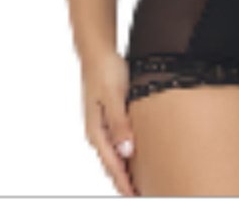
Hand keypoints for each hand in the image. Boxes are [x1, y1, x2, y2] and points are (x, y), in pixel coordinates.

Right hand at [81, 51, 137, 195]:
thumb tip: (126, 151)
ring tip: (139, 183)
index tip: (135, 195)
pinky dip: (125, 154)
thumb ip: (120, 123)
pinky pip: (117, 142)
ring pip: (115, 155)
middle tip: (142, 193)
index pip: (112, 164)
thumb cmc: (106, 71)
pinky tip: (134, 156)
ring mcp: (102, 125)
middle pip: (112, 164)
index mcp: (96, 131)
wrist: (98, 52)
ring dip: (125, 170)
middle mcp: (97, 132)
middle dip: (124, 182)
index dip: (124, 182)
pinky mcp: (109, 117)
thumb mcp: (114, 97)